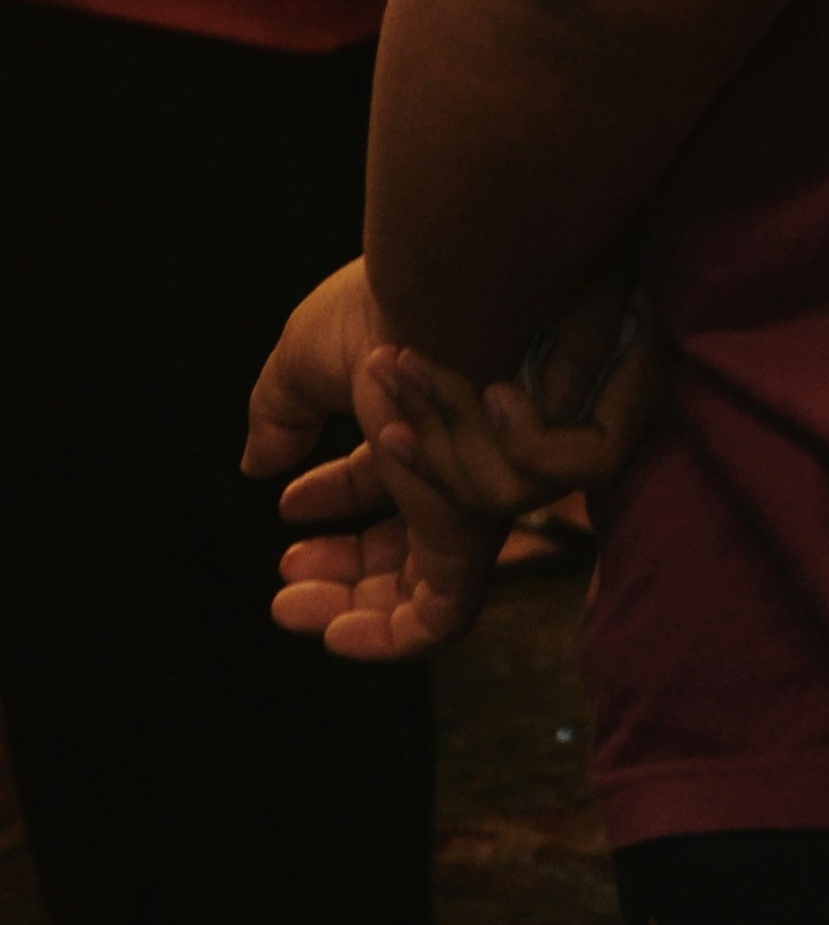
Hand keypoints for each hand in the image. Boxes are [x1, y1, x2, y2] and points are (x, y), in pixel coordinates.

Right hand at [244, 257, 656, 663]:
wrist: (454, 289)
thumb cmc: (392, 306)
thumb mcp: (313, 358)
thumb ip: (282, 411)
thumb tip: (257, 463)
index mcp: (432, 418)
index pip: (392, 478)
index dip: (336, 499)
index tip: (284, 503)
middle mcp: (462, 465)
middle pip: (410, 544)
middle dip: (342, 571)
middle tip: (285, 572)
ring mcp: (472, 503)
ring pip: (428, 595)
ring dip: (353, 610)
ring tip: (291, 600)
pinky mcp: (475, 535)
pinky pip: (445, 617)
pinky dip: (391, 636)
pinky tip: (335, 624)